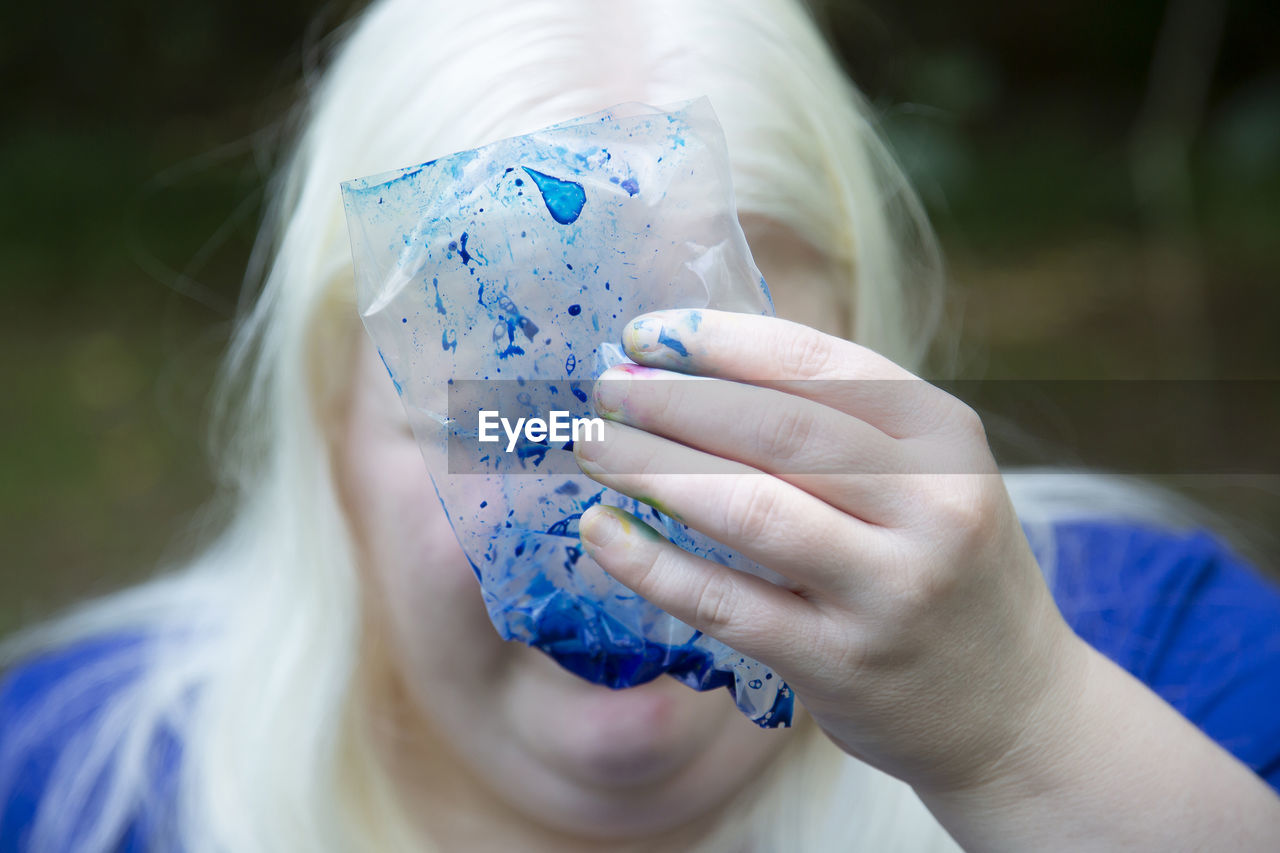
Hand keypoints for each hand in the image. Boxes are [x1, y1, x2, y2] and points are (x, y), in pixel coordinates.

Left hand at [572, 308, 1086, 796]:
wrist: (1015, 708)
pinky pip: (725, 602)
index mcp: (944, 436)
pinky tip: (602, 532)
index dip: (719, 342)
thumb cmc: (944, 567)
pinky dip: (651, 562)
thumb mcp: (927, 477)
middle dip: (673, 400)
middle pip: (776, 429)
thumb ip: (838, 424)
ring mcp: (888, 589)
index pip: (818, 362)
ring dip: (652, 468)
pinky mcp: (841, 663)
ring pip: (748, 509)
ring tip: (593, 446)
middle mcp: (931, 505)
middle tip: (604, 389)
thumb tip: (695, 370)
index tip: (644, 333)